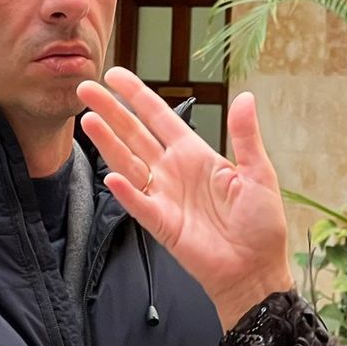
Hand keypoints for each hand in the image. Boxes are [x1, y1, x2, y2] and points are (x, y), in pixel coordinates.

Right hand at [79, 67, 292, 326]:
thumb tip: (244, 97)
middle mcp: (174, 171)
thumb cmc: (261, 224)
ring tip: (88, 120)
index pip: (159, 117)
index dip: (137, 96)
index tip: (114, 76)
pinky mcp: (161, 224)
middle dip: (111, 111)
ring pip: (128, 163)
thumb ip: (244, 136)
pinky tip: (111, 176)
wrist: (256, 269)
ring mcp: (164, 196)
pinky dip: (126, 191)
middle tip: (85, 89)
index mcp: (196, 154)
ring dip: (108, 142)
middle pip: (135, 134)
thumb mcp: (259, 173)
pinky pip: (139, 204)